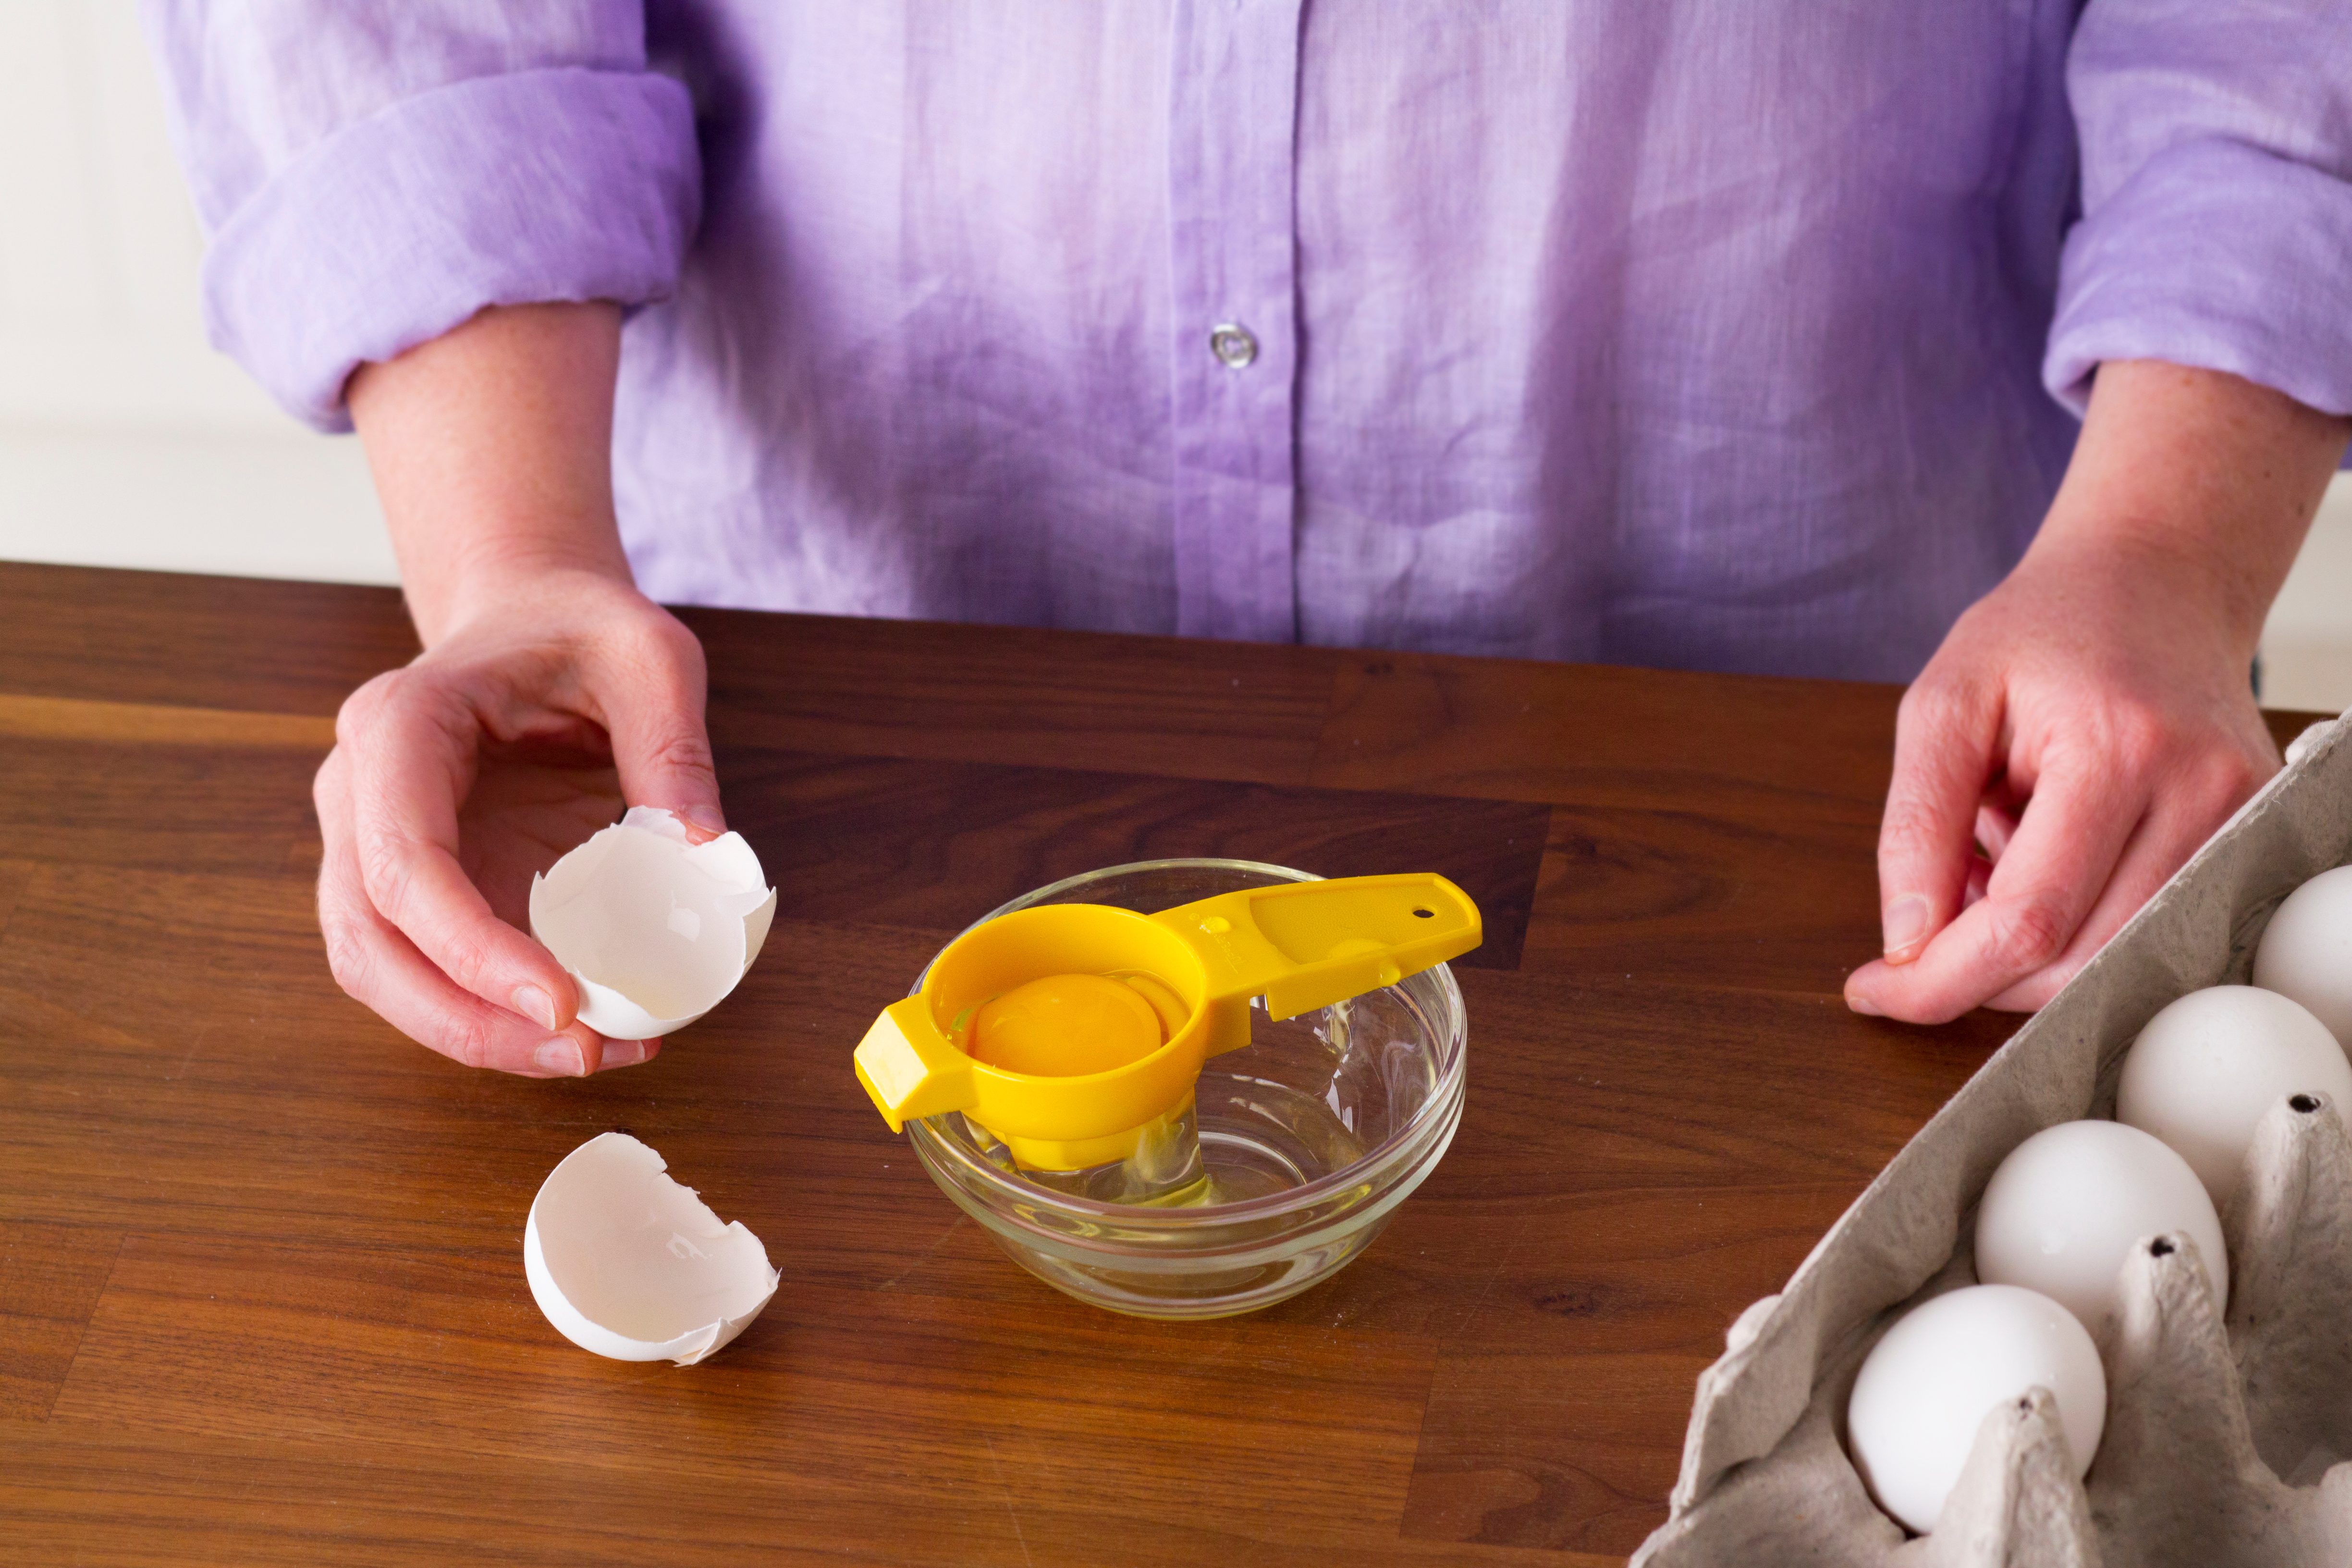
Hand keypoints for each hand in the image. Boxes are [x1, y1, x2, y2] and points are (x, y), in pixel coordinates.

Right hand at [323, 301, 728, 1073]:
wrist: (532, 619)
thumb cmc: (581, 631)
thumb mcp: (649, 656)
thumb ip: (673, 744)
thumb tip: (702, 852)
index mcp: (401, 724)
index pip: (406, 862)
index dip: (473, 949)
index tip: (565, 1003)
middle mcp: (359, 791)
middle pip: (372, 939)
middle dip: (470, 1018)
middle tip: (587, 1053)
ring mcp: (370, 844)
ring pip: (382, 972)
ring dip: (477, 1034)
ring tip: (595, 1054)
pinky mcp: (411, 887)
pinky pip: (427, 972)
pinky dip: (493, 1015)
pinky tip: (584, 1029)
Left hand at [1847, 362, 2348, 1023]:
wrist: (2152, 582)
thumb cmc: (2042, 633)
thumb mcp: (1943, 703)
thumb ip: (1916, 825)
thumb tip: (1908, 943)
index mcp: (2117, 749)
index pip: (2027, 920)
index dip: (1941, 977)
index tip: (1876, 988)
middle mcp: (2201, 792)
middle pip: (2078, 960)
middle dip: (1981, 969)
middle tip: (1936, 904)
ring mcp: (2240, 820)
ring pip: (2118, 963)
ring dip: (2032, 949)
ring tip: (1997, 859)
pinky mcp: (2252, 837)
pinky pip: (2153, 931)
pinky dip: (2082, 930)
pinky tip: (2049, 869)